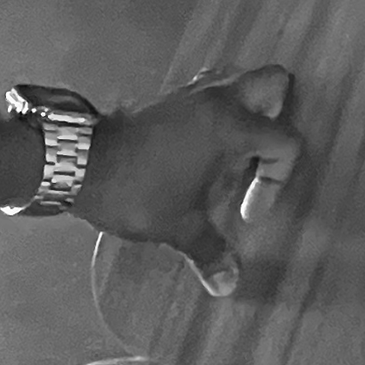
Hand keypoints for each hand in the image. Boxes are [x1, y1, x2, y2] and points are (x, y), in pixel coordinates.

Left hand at [76, 66, 299, 297]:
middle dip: (275, 117)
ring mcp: (191, 91)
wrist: (80, 162)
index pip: (285, 141)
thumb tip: (228, 286)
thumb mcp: (178, 226)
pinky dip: (215, 110)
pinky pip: (209, 89)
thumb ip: (210, 252)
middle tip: (255, 156)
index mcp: (230, 126)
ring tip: (231, 150)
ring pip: (238, 78)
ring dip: (245, 108)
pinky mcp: (168, 95)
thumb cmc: (137, 192)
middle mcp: (218, 98)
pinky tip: (199, 147)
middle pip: (273, 83)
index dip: (277, 180)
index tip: (246, 213)